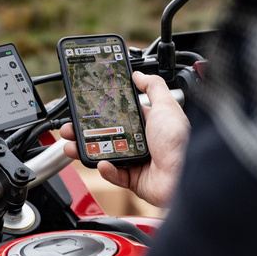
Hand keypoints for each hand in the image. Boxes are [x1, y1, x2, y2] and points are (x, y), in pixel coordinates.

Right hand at [60, 71, 189, 207]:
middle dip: (85, 131)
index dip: (101, 111)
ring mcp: (137, 161)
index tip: (84, 107)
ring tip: (72, 145)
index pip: (119, 114)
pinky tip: (101, 162)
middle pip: (107, 134)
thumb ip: (153, 86)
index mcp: (148, 123)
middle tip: (70, 127)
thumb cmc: (180, 141)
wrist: (186, 175)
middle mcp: (142, 142)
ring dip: (87, 149)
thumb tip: (139, 74)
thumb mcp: (166, 105)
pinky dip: (106, 169)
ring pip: (105, 154)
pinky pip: (115, 174)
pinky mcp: (134, 180)